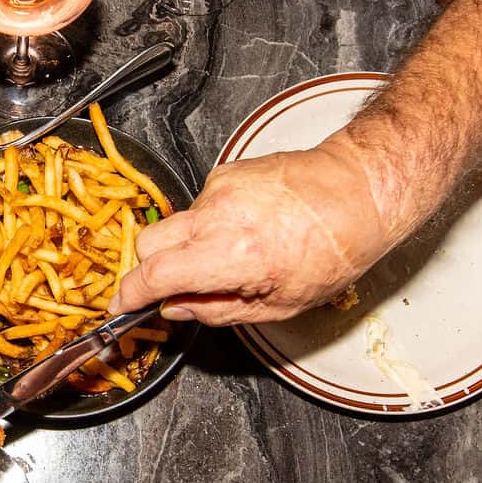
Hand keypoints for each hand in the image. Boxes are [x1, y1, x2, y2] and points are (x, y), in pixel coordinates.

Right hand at [108, 140, 391, 324]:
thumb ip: (217, 310)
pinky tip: (245, 230)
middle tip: (171, 289)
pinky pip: (200, 205)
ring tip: (228, 257)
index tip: (121, 307)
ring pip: (175, 223)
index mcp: (232, 255)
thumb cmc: (334, 249)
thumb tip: (176, 310)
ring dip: (185, 245)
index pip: (155, 276)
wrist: (360, 189)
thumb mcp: (280, 304)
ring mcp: (219, 188)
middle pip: (149, 243)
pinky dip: (209, 223)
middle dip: (150, 269)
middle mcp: (219, 216)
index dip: (129, 296)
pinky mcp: (226, 172)